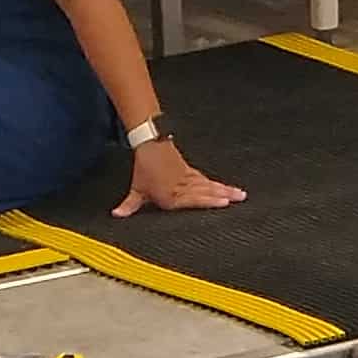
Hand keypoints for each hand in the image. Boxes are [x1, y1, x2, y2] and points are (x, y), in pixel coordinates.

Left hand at [115, 135, 243, 219]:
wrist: (150, 143)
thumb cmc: (145, 168)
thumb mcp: (137, 189)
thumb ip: (130, 204)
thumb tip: (117, 214)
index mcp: (172, 195)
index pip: (194, 201)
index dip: (210, 201)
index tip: (224, 202)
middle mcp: (183, 187)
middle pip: (206, 192)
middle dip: (223, 195)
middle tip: (239, 198)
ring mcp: (188, 178)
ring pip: (210, 185)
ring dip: (225, 189)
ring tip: (240, 194)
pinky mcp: (190, 172)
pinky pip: (206, 180)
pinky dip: (216, 185)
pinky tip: (225, 188)